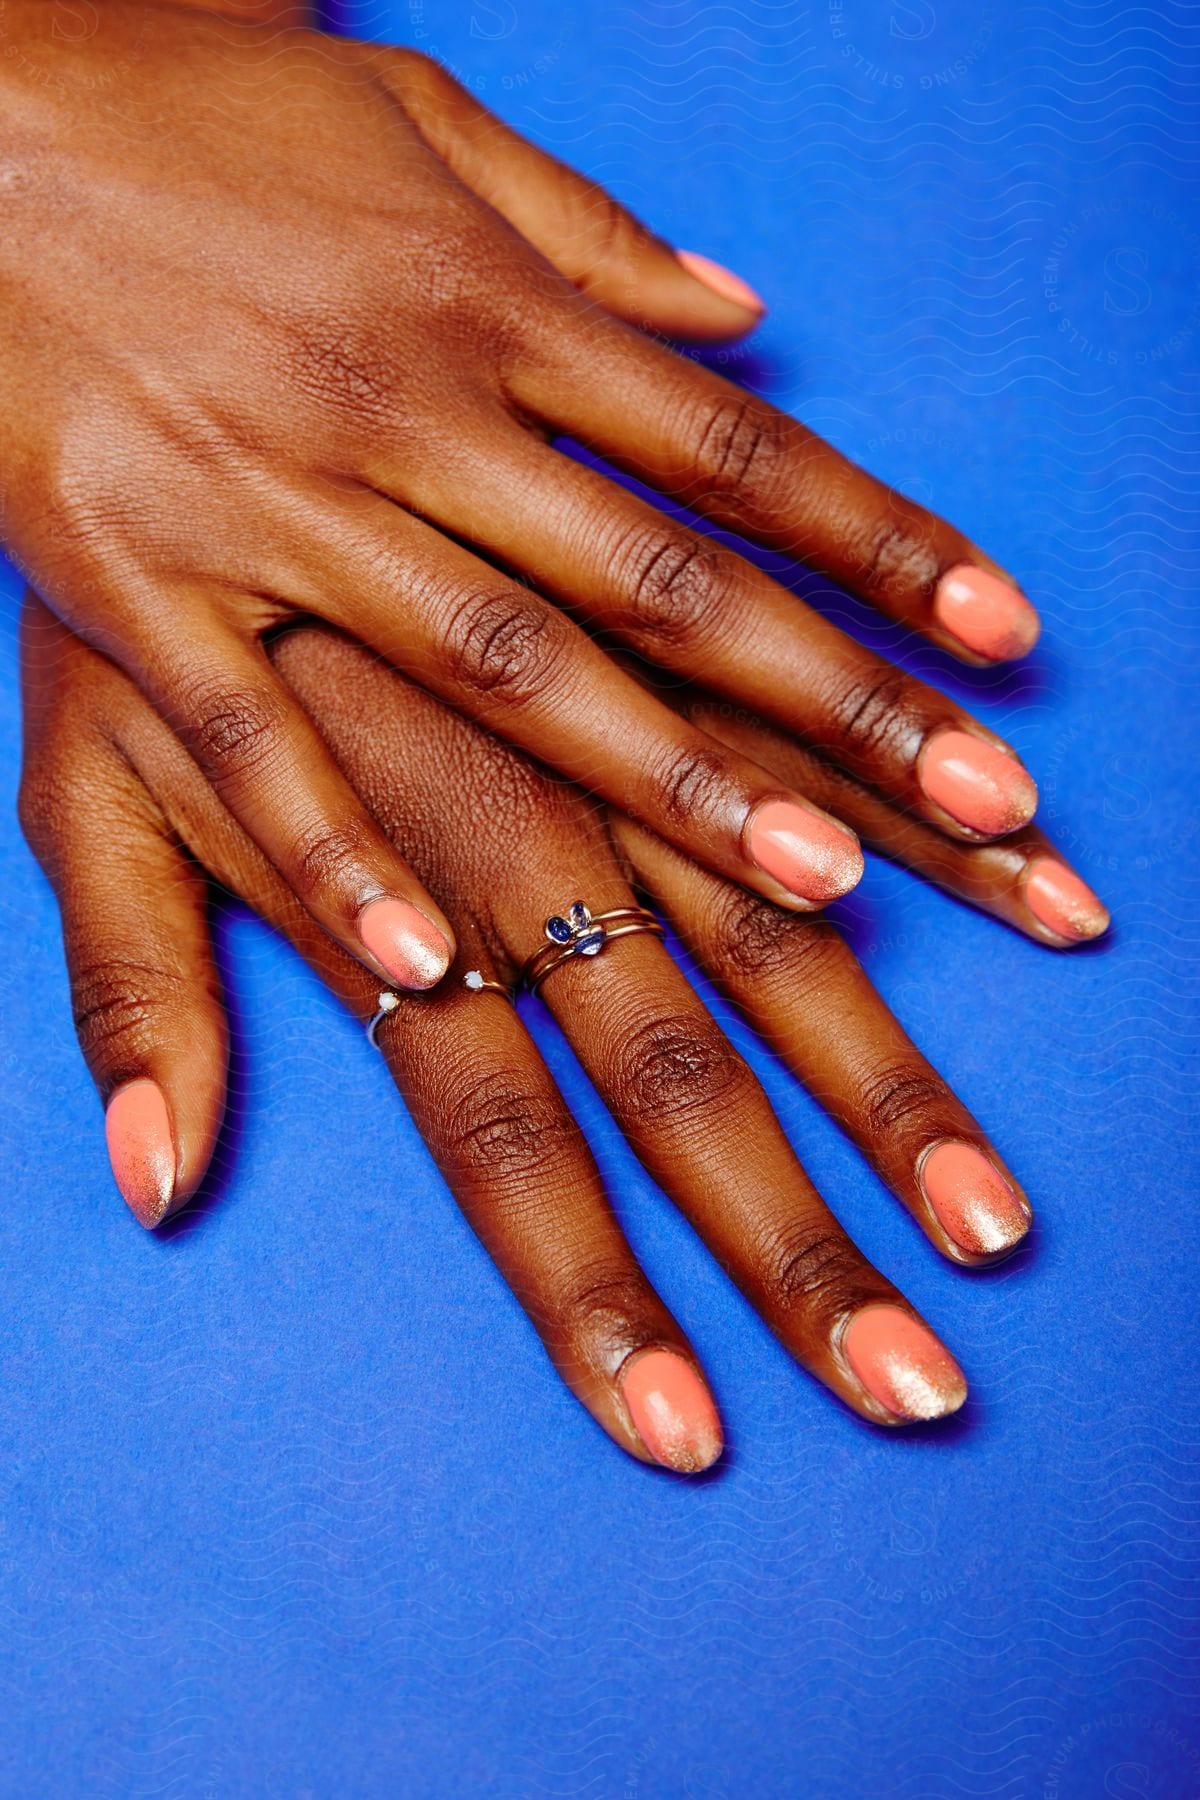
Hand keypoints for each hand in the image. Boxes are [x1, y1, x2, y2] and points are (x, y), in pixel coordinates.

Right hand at [3, 4, 1075, 998]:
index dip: (882, 544)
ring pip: (503, 662)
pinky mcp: (134, 580)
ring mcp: (273, 503)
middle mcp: (411, 412)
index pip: (732, 448)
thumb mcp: (411, 125)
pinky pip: (251, 735)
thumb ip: (587, 234)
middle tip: (984, 804)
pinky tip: (426, 963)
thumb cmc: (194, 113)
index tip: (1005, 641)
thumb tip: (743, 309)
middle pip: (664, 578)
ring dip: (670, 780)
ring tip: (817, 883)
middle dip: (836, 697)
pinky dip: (333, 846)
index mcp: (488, 306)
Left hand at [20, 599, 1043, 1466]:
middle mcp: (522, 838)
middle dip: (798, 1239)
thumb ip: (133, 996)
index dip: (593, 1298)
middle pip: (678, 1081)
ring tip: (993, 1205)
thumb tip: (154, 1189)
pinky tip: (1038, 880)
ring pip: (785, 930)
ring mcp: (613, 733)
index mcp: (386, 897)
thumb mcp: (84, 799)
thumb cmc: (131, 596)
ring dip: (897, 1078)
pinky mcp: (674, 625)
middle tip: (919, 1377)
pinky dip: (931, 822)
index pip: (503, 1147)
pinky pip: (829, 738)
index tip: (692, 1432)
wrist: (196, 340)